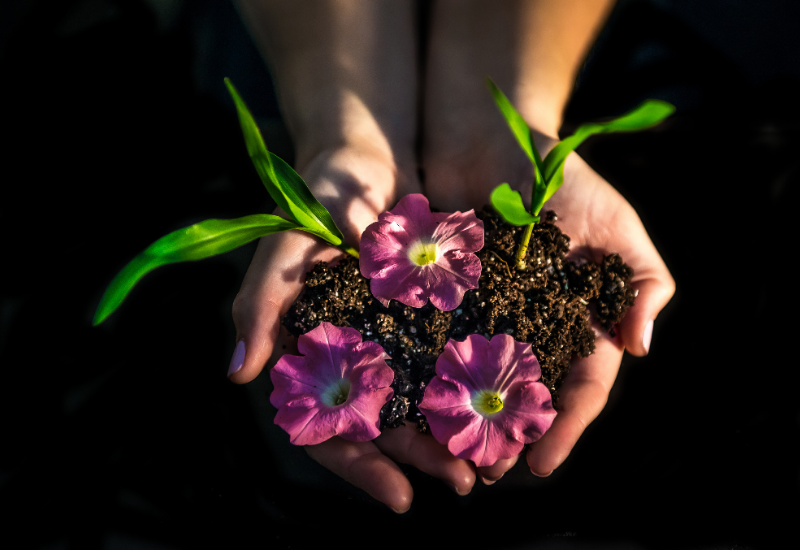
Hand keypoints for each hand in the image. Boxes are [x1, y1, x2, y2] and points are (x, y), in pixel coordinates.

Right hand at [228, 145, 475, 511]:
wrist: (370, 157)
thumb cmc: (317, 197)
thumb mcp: (287, 244)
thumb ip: (261, 302)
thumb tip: (238, 372)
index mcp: (314, 355)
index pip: (326, 427)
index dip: (359, 466)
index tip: (401, 497)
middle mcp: (355, 358)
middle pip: (384, 426)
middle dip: (421, 458)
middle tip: (464, 483)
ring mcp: (396, 340)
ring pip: (423, 403)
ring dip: (455, 435)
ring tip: (494, 461)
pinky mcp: (433, 317)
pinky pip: (453, 361)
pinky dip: (475, 387)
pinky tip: (508, 408)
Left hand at [423, 126, 674, 480]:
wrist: (493, 134)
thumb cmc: (563, 179)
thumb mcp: (616, 224)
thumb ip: (640, 281)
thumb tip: (640, 346)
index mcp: (573, 321)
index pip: (577, 385)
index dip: (564, 427)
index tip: (541, 464)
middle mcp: (526, 327)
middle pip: (520, 395)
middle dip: (506, 436)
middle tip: (486, 475)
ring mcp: (479, 314)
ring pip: (471, 379)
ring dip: (461, 419)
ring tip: (445, 455)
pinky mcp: (434, 296)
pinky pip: (428, 340)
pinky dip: (420, 372)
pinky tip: (407, 402)